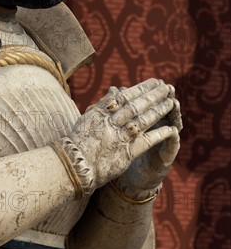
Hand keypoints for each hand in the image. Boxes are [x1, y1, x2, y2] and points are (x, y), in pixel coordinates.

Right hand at [63, 78, 178, 193]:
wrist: (75, 166)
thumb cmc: (79, 141)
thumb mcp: (88, 118)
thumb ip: (103, 104)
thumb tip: (115, 89)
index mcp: (101, 113)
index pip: (125, 96)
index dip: (141, 88)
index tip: (154, 82)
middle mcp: (111, 123)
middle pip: (136, 106)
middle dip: (153, 96)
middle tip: (167, 87)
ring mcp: (119, 138)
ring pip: (143, 121)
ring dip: (158, 111)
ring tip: (171, 102)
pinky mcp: (126, 154)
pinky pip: (145, 142)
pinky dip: (158, 135)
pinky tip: (171, 129)